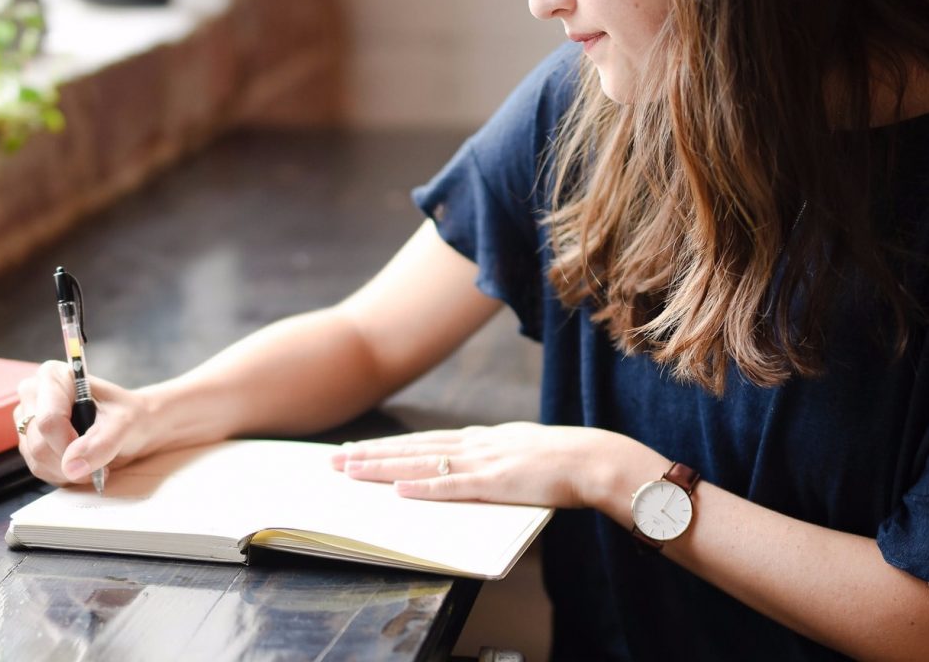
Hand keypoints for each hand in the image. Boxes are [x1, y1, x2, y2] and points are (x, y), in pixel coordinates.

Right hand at [14, 361, 152, 486]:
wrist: (134, 426)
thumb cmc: (129, 415)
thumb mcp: (125, 423)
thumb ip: (101, 443)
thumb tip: (72, 466)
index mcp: (53, 376)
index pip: (48, 420)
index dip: (68, 444)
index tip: (93, 452)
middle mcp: (34, 394)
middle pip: (39, 443)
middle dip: (71, 461)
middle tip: (99, 460)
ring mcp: (28, 419)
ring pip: (37, 460)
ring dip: (68, 471)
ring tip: (93, 460)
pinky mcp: (29, 441)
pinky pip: (39, 469)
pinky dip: (63, 474)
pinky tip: (81, 463)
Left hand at [331, 422, 632, 509]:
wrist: (593, 459)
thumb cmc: (563, 462)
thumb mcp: (520, 452)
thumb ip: (493, 457)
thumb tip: (472, 464)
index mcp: (481, 438)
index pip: (424, 440)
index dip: (389, 446)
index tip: (358, 449)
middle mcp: (474, 444)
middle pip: (412, 448)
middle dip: (371, 454)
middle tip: (335, 460)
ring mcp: (483, 462)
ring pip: (422, 463)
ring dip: (384, 467)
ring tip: (351, 470)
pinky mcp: (495, 483)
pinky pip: (452, 487)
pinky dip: (423, 487)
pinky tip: (398, 489)